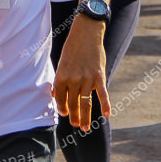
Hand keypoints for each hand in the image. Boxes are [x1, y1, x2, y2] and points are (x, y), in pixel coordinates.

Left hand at [53, 16, 109, 130]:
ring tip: (84, 127)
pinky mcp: (99, 76)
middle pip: (73, 103)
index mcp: (62, 76)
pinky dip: (105, 105)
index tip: (65, 114)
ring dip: (85, 117)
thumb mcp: (61, 63)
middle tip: (76, 125)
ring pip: (86, 102)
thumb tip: (53, 95)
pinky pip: (102, 94)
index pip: (60, 98)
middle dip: (74, 116)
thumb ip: (59, 80)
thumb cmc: (72, 49)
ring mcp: (86, 79)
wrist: (86, 34)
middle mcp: (73, 80)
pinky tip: (107, 115)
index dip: (62, 108)